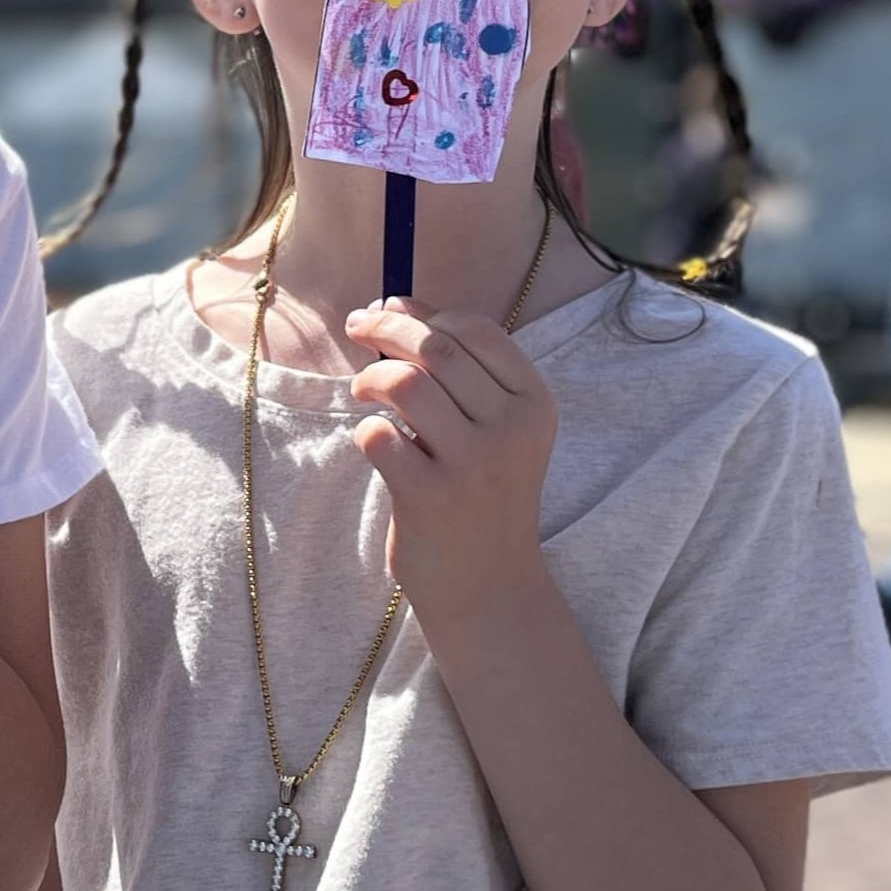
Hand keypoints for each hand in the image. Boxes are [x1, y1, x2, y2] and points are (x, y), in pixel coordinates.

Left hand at [346, 298, 556, 617]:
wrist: (489, 585)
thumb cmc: (482, 494)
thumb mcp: (498, 431)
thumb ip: (459, 372)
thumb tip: (395, 305)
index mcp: (534, 403)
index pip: (477, 329)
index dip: (423, 312)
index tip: (387, 309)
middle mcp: (511, 429)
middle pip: (435, 348)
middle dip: (385, 327)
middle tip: (356, 327)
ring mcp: (471, 464)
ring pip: (404, 383)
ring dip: (370, 378)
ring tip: (362, 392)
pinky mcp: (429, 497)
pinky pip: (377, 435)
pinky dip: (366, 430)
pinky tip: (375, 444)